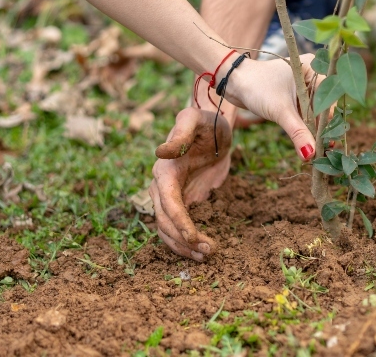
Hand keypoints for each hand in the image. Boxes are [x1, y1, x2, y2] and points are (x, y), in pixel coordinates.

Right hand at [149, 108, 231, 260]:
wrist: (214, 129)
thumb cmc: (205, 122)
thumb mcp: (195, 120)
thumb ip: (181, 133)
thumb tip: (161, 152)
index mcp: (164, 171)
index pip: (167, 203)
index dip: (179, 222)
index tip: (194, 238)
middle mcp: (162, 187)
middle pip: (165, 222)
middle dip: (184, 240)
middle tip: (209, 252)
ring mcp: (170, 197)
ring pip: (168, 230)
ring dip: (184, 246)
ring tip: (206, 256)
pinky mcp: (182, 202)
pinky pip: (178, 227)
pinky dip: (186, 242)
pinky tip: (202, 251)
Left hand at [220, 54, 318, 160]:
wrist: (234, 80)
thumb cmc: (257, 88)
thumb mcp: (280, 111)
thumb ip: (298, 133)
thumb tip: (311, 155)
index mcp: (314, 69)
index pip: (328, 99)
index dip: (327, 123)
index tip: (326, 144)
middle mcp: (312, 74)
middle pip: (323, 106)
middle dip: (319, 128)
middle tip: (321, 150)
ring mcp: (304, 83)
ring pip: (314, 110)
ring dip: (312, 128)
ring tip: (313, 150)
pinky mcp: (295, 92)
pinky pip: (305, 110)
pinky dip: (304, 124)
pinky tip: (305, 141)